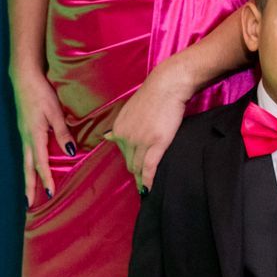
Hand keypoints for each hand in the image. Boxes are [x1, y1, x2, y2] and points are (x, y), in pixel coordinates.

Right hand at [12, 70, 70, 207]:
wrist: (24, 77)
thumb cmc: (41, 92)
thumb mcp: (55, 112)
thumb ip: (63, 133)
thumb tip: (71, 152)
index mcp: (34, 135)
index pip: (41, 164)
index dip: (46, 180)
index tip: (50, 194)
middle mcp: (26, 137)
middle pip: (27, 167)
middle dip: (29, 186)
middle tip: (28, 203)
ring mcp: (23, 133)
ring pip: (25, 160)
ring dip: (28, 176)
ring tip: (29, 190)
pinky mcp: (24, 128)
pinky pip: (26, 151)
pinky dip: (28, 163)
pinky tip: (32, 165)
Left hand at [109, 61, 195, 192]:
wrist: (167, 85)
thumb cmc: (153, 96)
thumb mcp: (129, 110)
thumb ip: (122, 126)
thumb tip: (108, 137)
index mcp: (118, 129)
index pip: (122, 153)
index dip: (130, 163)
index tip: (135, 172)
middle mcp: (126, 137)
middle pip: (129, 162)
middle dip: (135, 174)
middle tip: (141, 185)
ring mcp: (140, 141)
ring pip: (138, 167)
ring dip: (141, 180)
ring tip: (146, 191)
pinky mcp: (156, 144)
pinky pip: (149, 168)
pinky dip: (148, 180)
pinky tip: (149, 189)